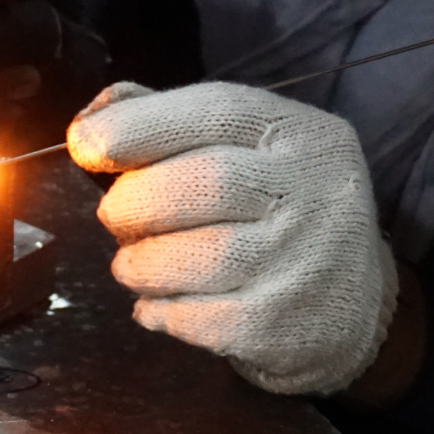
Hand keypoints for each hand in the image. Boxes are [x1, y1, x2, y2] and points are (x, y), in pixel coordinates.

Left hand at [66, 81, 399, 395]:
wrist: (347, 304)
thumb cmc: (271, 215)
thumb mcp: (241, 149)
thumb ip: (167, 123)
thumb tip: (89, 123)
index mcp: (299, 133)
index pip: (215, 109)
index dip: (137, 125)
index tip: (85, 145)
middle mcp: (314, 190)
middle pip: (198, 183)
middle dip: (132, 203)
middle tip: (119, 218)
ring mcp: (304, 260)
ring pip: (190, 257)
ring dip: (138, 263)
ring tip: (136, 264)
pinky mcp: (283, 324)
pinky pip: (193, 317)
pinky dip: (158, 310)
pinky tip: (159, 304)